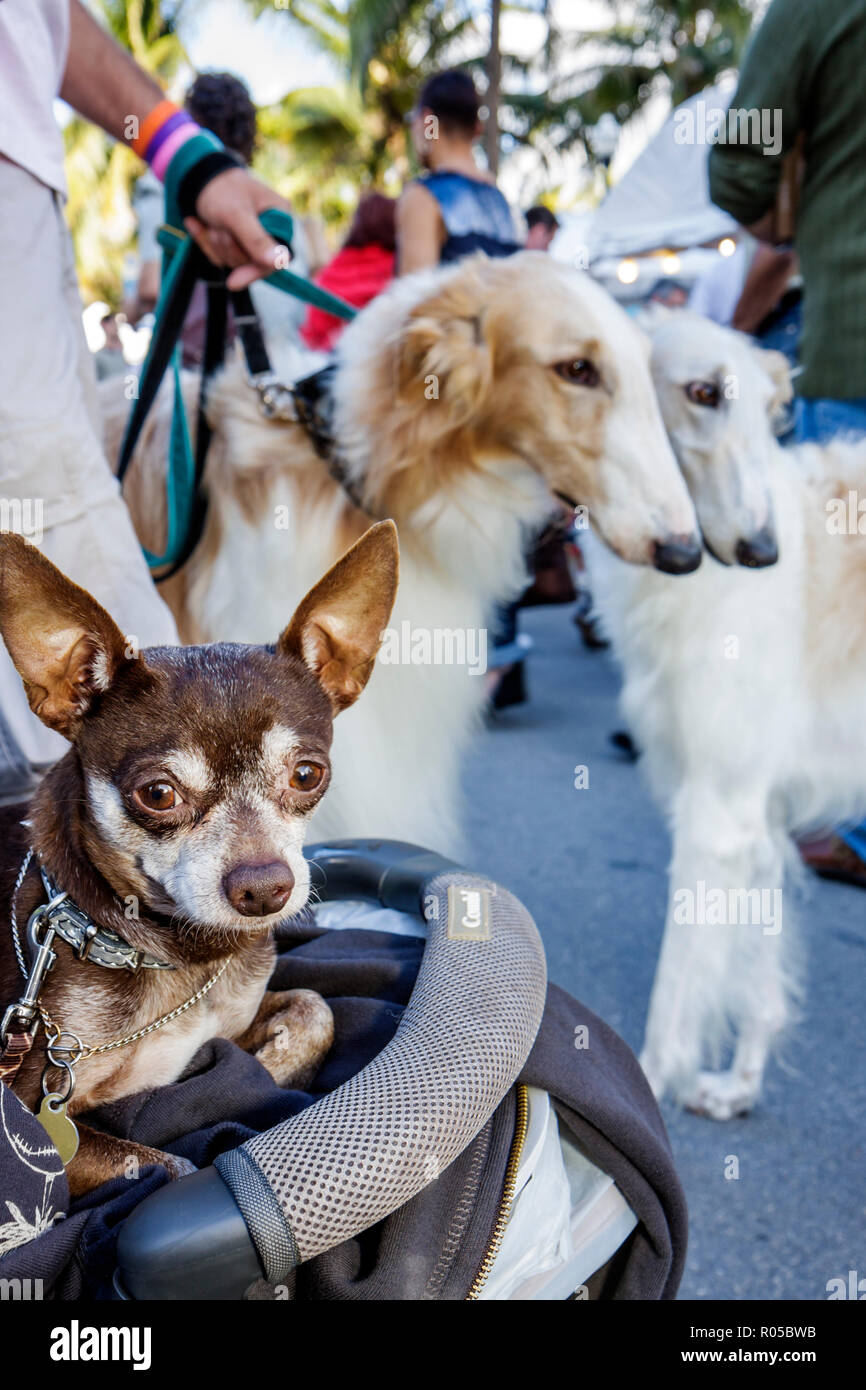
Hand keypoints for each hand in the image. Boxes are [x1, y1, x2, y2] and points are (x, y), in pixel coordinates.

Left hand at [185, 167, 292, 290]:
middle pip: (252, 262)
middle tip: (220, 228)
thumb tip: (278, 262)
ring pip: (233, 261)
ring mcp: (250, 237)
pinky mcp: (232, 241)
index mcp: (280, 218)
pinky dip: (205, 242)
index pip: (277, 257)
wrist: (196, 174)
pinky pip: (219, 256)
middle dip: (229, 248)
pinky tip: (196, 223)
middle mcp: (269, 230)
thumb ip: (256, 239)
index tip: (233, 282)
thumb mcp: (236, 213)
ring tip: (212, 222)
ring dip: (216, 244)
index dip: (256, 271)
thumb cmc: (221, 188)